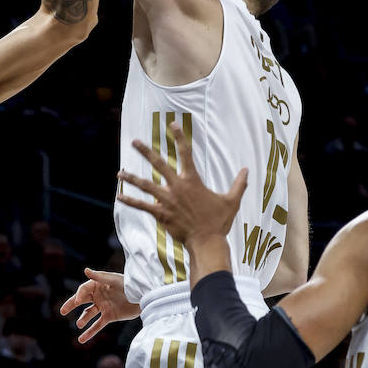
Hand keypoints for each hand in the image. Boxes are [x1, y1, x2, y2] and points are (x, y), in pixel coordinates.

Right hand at [59, 268, 138, 343]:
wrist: (144, 296)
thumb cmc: (129, 284)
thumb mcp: (114, 280)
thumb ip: (99, 277)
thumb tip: (85, 270)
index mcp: (98, 285)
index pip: (83, 290)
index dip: (79, 296)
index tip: (77, 302)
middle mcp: (99, 296)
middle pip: (81, 301)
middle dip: (71, 305)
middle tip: (62, 312)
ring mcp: (103, 307)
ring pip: (89, 314)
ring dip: (83, 320)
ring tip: (79, 325)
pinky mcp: (109, 316)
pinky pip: (97, 325)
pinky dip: (90, 332)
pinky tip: (81, 340)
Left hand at [117, 125, 247, 248]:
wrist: (207, 242)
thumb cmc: (219, 222)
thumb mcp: (232, 201)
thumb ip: (239, 183)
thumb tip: (247, 169)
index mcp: (193, 181)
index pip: (185, 153)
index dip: (179, 138)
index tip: (172, 125)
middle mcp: (177, 187)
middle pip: (159, 165)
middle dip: (146, 151)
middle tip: (135, 141)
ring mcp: (167, 200)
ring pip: (146, 185)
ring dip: (132, 178)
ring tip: (120, 172)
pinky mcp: (161, 214)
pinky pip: (142, 206)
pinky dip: (131, 201)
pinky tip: (119, 197)